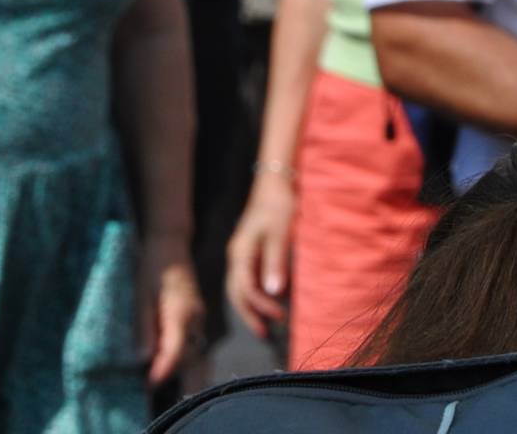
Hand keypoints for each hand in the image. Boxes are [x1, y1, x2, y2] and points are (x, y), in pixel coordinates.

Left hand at [139, 240, 205, 383]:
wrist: (169, 243)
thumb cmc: (151, 266)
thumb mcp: (141, 296)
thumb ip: (144, 328)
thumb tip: (144, 359)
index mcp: (181, 313)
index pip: (175, 352)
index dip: (162, 372)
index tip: (147, 385)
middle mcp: (195, 317)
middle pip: (185, 355)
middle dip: (166, 370)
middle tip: (142, 379)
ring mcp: (198, 315)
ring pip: (189, 348)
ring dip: (171, 360)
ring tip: (148, 368)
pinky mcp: (195, 313)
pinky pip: (189, 338)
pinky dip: (175, 348)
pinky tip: (158, 349)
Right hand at [224, 174, 296, 337]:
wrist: (275, 181)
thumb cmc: (279, 205)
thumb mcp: (280, 233)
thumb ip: (276, 262)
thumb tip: (273, 292)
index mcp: (240, 252)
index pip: (246, 289)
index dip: (261, 306)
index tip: (280, 317)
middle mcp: (236, 255)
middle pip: (236, 293)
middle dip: (250, 315)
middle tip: (265, 335)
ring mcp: (241, 253)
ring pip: (240, 288)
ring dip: (252, 307)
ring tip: (266, 325)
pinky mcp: (249, 250)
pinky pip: (247, 278)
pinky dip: (255, 294)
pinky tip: (269, 300)